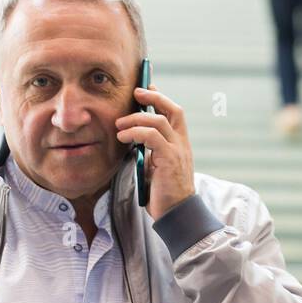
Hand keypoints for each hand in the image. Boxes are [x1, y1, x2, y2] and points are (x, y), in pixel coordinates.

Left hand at [115, 83, 195, 221]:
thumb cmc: (164, 194)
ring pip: (158, 121)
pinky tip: (123, 137)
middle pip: (172, 109)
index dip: (161, 98)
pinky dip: (135, 133)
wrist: (176, 213)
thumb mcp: (155, 168)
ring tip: (119, 125)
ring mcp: (178, 150)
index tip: (145, 89)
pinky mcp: (169, 159)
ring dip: (136, 119)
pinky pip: (152, 136)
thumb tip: (133, 141)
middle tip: (135, 93)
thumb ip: (149, 153)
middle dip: (154, 97)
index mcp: (180, 144)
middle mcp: (182, 144)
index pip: (175, 113)